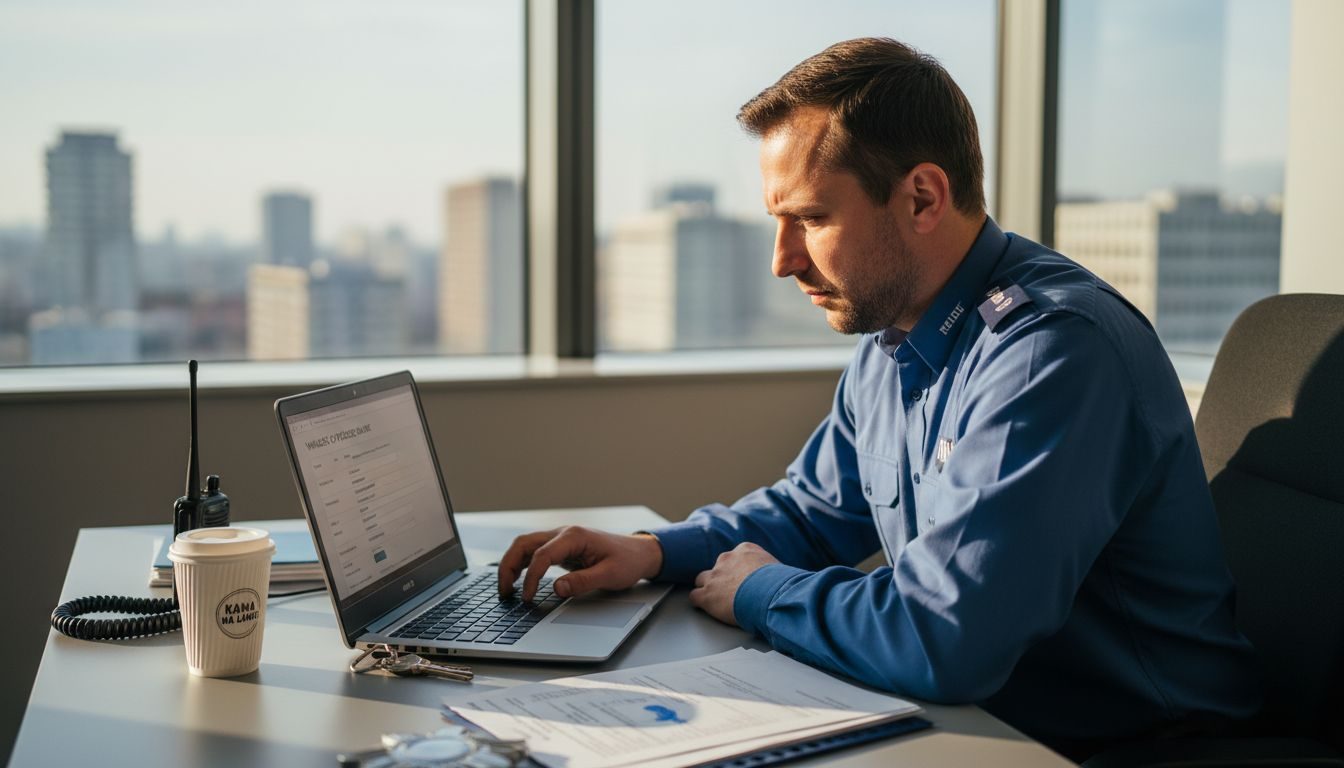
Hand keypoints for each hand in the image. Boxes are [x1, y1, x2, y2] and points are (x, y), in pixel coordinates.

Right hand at [497, 527, 663, 601]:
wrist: (640, 552)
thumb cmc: (628, 561)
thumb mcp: (609, 575)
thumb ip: (582, 582)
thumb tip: (557, 589)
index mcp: (574, 536)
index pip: (541, 556)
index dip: (531, 578)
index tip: (527, 598)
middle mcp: (563, 534)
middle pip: (524, 544)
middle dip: (508, 566)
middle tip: (503, 591)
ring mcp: (561, 540)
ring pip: (526, 546)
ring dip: (512, 565)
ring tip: (505, 589)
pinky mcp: (562, 548)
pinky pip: (535, 554)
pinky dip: (523, 566)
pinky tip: (518, 581)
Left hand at [689, 543, 778, 625]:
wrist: (770, 594)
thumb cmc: (780, 584)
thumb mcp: (777, 569)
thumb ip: (769, 570)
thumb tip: (776, 580)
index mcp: (745, 550)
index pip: (734, 557)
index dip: (737, 571)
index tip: (742, 580)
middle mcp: (727, 559)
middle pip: (717, 567)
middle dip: (721, 578)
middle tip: (730, 591)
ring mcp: (715, 576)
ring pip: (701, 580)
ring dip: (708, 589)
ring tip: (716, 600)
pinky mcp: (707, 595)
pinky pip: (694, 596)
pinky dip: (699, 602)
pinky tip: (705, 608)